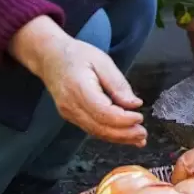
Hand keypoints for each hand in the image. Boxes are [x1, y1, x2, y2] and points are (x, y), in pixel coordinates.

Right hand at [9, 16, 146, 146]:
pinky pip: (91, 129)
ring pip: (96, 132)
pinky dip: (109, 134)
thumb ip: (118, 84)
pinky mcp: (70, 116)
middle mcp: (71, 105)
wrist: (50, 57)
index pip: (103, 112)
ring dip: (118, 138)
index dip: (123, 120)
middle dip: (124, 134)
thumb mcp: (102, 61)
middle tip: (143, 135)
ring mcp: (68, 113)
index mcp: (79, 88)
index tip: (140, 118)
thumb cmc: (77, 55)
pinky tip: (124, 135)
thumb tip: (134, 104)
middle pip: (99, 127)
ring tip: (138, 139)